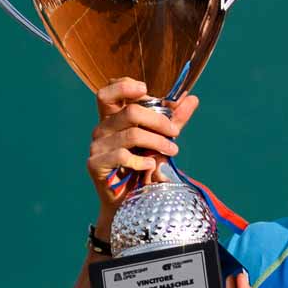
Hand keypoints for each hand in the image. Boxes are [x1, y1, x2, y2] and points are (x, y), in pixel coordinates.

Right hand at [87, 78, 201, 223]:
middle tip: (175, 132)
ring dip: (157, 142)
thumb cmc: (144, 167)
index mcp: (113, 118)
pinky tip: (151, 166)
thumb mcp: (161, 139)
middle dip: (158, 120)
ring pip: (132, 134)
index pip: (109, 92)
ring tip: (172, 151)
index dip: (124, 86)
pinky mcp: (95, 164)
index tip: (146, 89)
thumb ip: (173, 119)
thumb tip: (192, 98)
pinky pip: (121, 155)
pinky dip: (141, 160)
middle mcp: (102, 128)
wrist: (129, 202)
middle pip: (130, 112)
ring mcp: (97, 146)